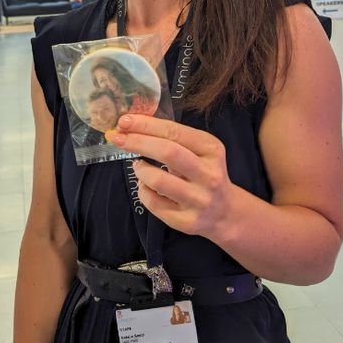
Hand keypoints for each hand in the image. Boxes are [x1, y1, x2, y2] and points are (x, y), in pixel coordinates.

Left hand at [108, 112, 235, 238]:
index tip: (123, 121)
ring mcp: (199, 199)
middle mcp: (209, 174)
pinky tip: (146, 186)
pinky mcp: (188, 221)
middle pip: (167, 152)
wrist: (225, 212)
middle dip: (136, 142)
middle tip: (117, 138)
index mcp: (212, 150)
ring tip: (138, 166)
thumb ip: (172, 138)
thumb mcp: (198, 151)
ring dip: (139, 169)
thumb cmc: (202, 174)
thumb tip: (131, 125)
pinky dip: (142, 190)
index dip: (145, 125)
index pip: (175, 132)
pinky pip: (153, 202)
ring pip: (157, 180)